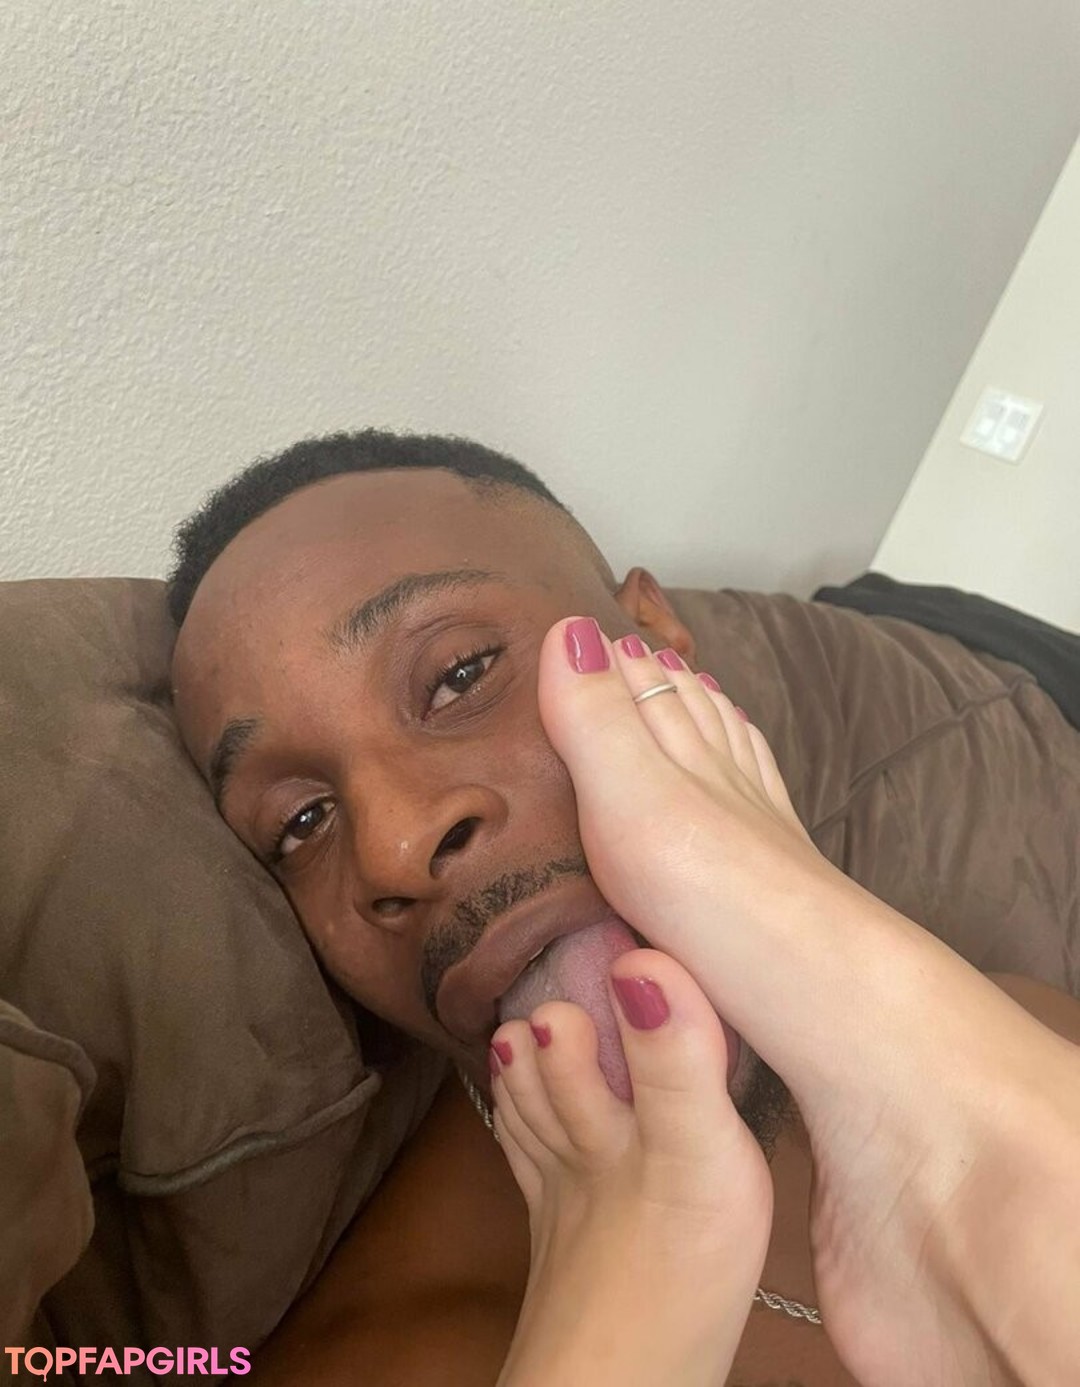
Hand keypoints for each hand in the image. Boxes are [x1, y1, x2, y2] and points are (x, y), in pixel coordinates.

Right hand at [536, 616, 1079, 1385]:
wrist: (866, 1056)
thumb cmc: (749, 923)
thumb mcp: (650, 809)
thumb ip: (602, 728)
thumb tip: (565, 626)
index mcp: (716, 783)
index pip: (672, 699)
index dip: (631, 666)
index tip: (590, 636)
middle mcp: (747, 825)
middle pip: (706, 743)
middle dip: (661, 706)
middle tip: (610, 679)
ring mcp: (761, 894)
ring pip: (726, 807)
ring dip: (692, 769)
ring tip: (657, 745)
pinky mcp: (760, 963)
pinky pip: (725, 887)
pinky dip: (706, 858)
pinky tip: (695, 870)